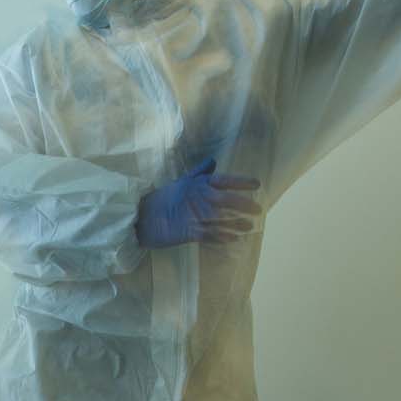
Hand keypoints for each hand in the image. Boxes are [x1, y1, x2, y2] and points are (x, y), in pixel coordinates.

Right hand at [135, 157, 261, 249]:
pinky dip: (223, 237)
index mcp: (197, 184)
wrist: (142, 217)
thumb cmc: (163, 199)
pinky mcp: (189, 232)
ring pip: (222, 218)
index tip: (257, 184)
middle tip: (258, 209)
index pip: (223, 179)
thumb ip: (199, 173)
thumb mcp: (182, 182)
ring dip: (237, 223)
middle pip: (227, 199)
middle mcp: (198, 198)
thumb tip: (212, 161)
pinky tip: (234, 238)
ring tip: (250, 226)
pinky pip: (211, 235)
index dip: (241, 181)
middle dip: (243, 204)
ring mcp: (194, 215)